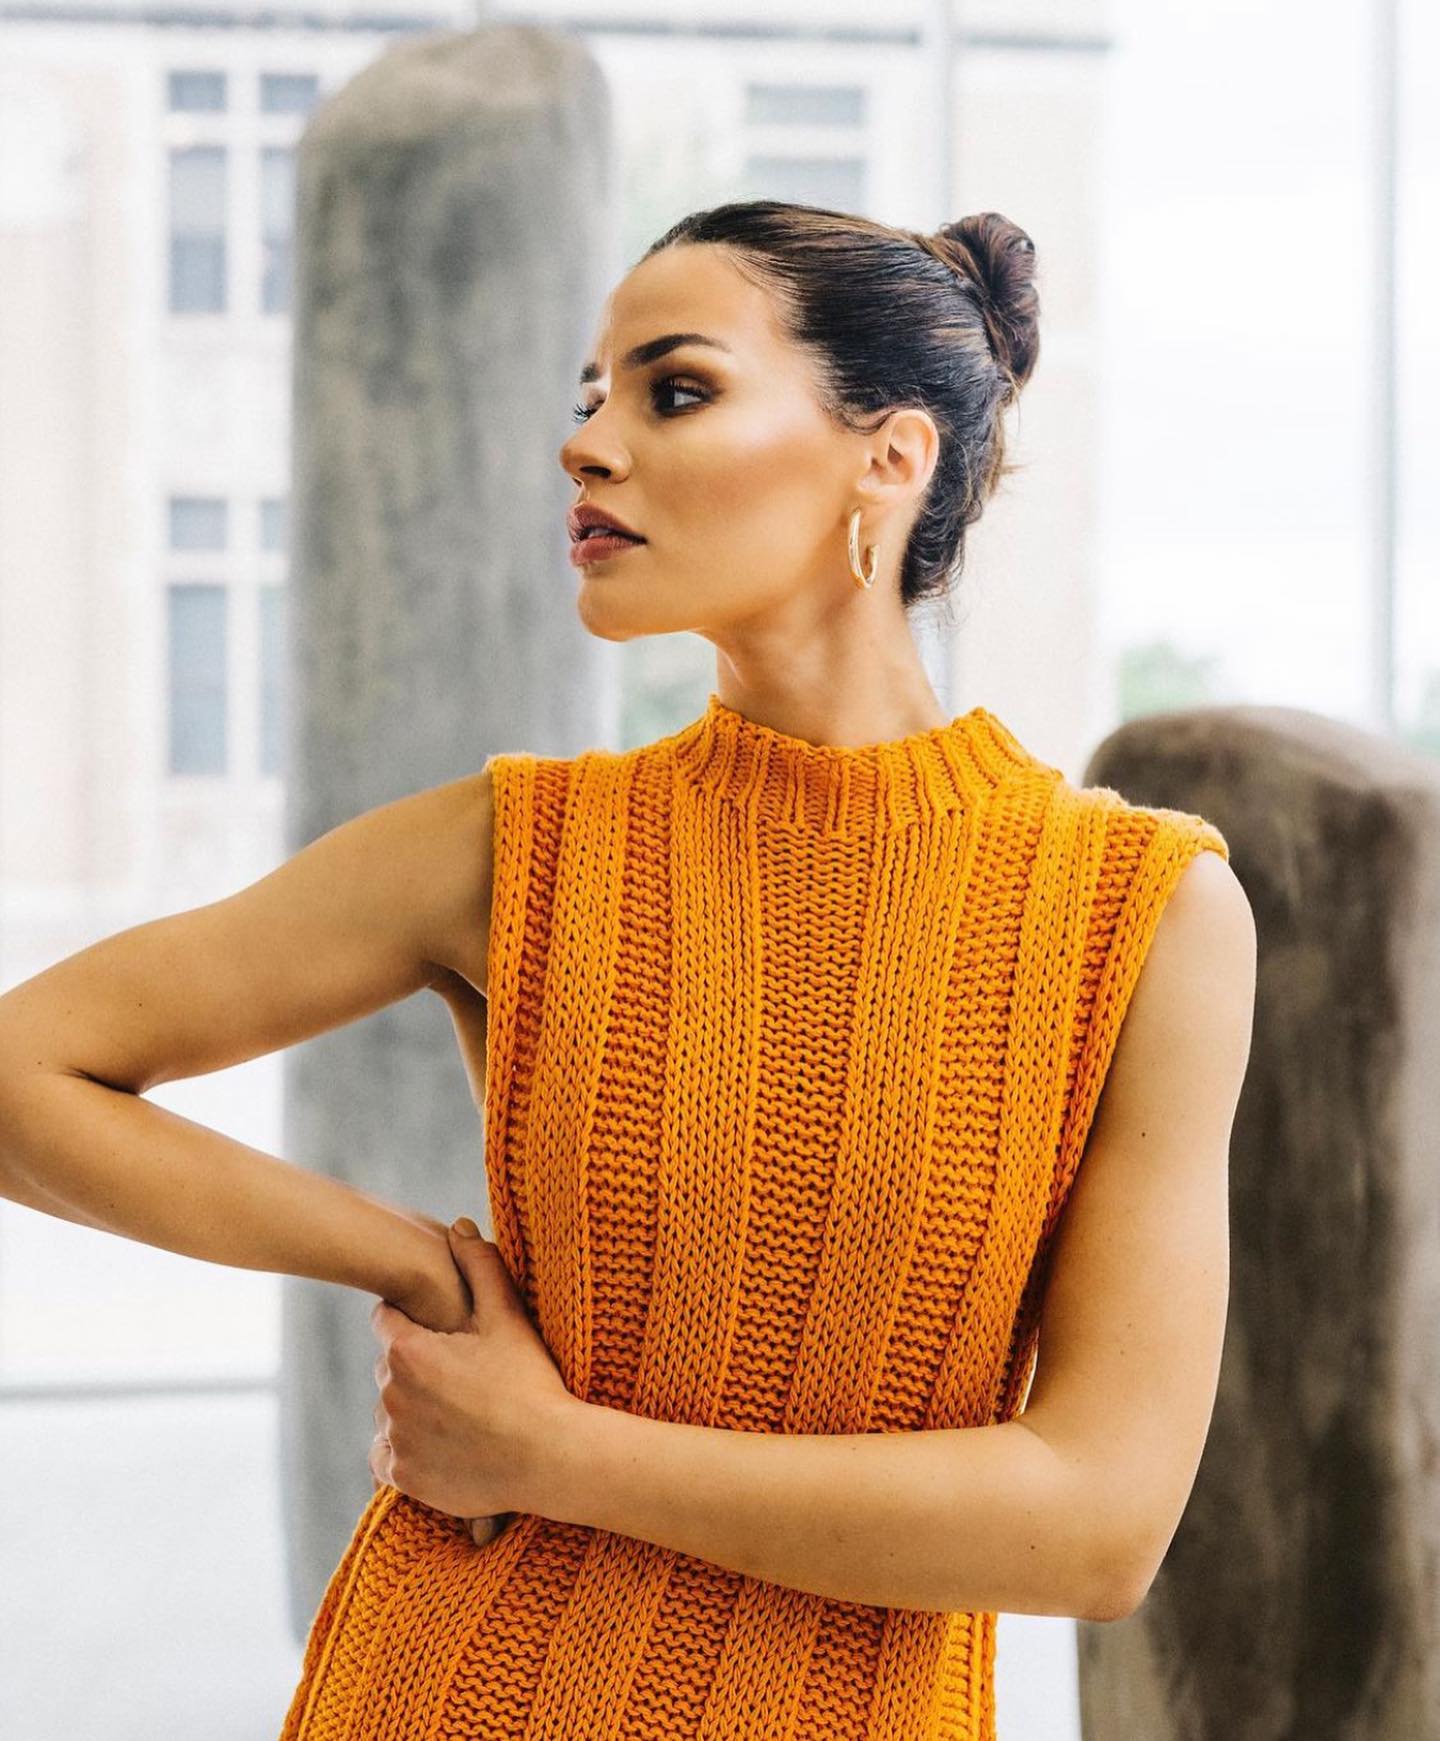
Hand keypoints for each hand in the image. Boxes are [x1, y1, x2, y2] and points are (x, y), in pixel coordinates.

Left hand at [372, 1225, 501, 1542]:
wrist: (549, 1459)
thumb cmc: (530, 1383)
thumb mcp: (508, 1317)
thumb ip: (479, 1265)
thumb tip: (458, 1225)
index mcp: (408, 1351)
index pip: (387, 1318)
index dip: (417, 1320)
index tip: (447, 1333)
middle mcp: (390, 1394)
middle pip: (390, 1366)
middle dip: (417, 1365)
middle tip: (465, 1376)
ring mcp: (394, 1439)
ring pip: (390, 1412)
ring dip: (412, 1408)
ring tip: (461, 1413)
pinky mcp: (402, 1476)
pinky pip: (387, 1456)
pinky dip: (407, 1450)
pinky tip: (443, 1444)